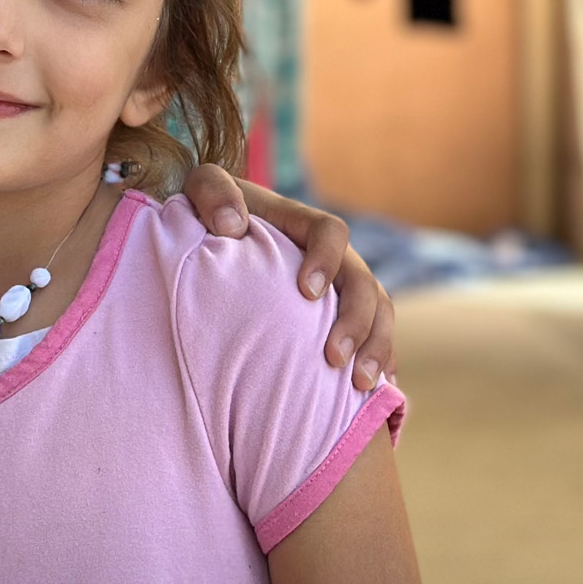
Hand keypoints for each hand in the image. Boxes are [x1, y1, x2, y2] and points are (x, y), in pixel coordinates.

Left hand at [179, 166, 396, 390]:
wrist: (213, 236)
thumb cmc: (209, 214)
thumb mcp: (201, 190)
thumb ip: (211, 192)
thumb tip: (230, 226)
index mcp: (301, 223)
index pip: (331, 232)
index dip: (327, 259)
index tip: (307, 292)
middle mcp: (331, 256)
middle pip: (363, 282)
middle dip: (357, 321)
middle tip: (333, 358)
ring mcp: (340, 287)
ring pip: (378, 312)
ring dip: (375, 347)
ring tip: (359, 384)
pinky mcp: (339, 315)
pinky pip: (374, 336)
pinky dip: (381, 360)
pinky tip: (377, 393)